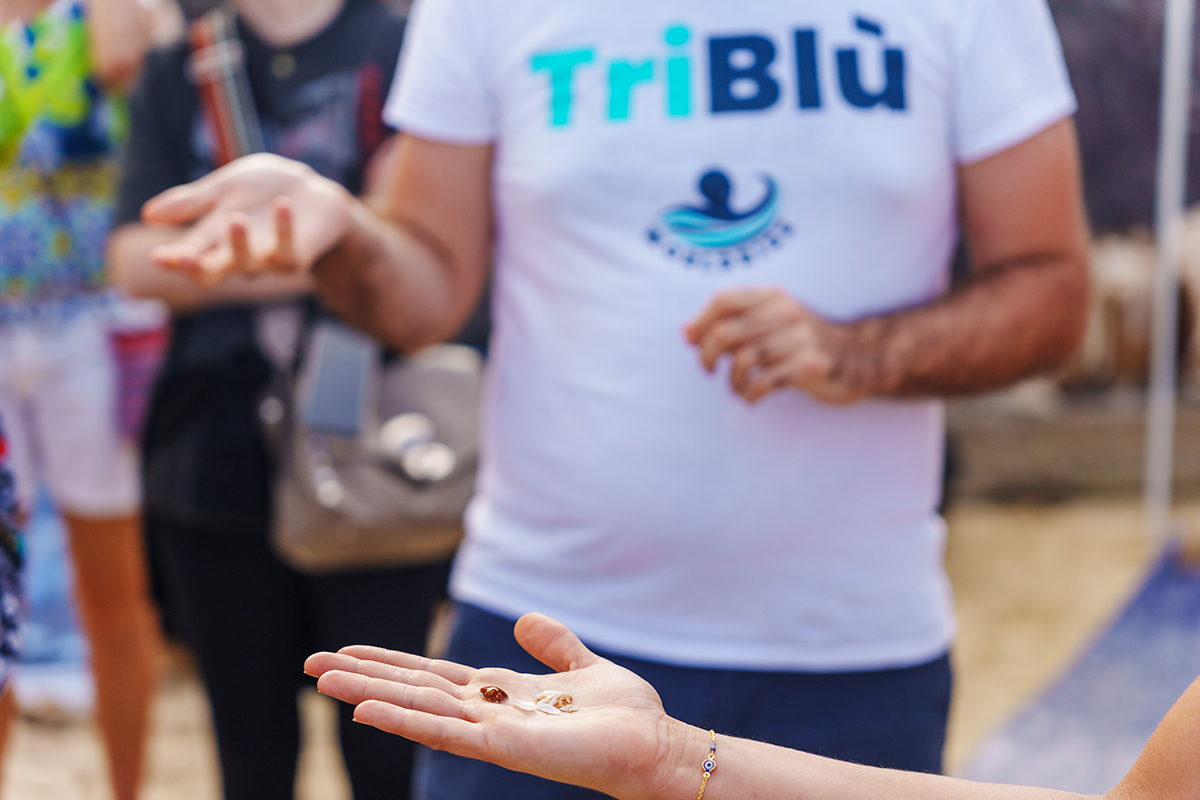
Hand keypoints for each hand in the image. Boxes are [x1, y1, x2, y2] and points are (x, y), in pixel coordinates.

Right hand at [142, 153, 353, 284]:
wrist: (309, 188)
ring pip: (249, 265)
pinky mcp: (296, 256)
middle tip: (185, 257)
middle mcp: (238, 254)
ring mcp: (267, 258)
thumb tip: (147, 216)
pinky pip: (288, 251)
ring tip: (234, 219)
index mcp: (214, 238)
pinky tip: (282, 205)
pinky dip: (284, 228)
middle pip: (212, 273)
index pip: (189, 255)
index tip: (159, 256)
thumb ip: (193, 202)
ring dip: (240, 245)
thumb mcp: (224, 187)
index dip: (173, 260)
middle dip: (198, 268)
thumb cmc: (262, 189)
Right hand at [305, 614, 686, 799]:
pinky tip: (365, 711)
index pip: (432, 675)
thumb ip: (553, 644)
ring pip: (415, 707)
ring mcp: (489, 732)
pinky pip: (443, 730)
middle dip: (362, 677)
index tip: (348, 651)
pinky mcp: (501, 747)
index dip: (390, 662)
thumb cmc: (624, 715)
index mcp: (499, 694)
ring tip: (320, 678)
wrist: (654, 746)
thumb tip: (525, 619)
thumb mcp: (583, 665)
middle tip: (309, 663)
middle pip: (412, 689)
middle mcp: (486, 713)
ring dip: (367, 693)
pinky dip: (403, 720)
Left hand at [684, 288, 885, 403]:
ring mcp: (800, 339)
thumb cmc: (802, 343)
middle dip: (708, 356)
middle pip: (726, 332)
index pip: (723, 300)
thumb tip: (686, 334)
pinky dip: (748, 394)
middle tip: (710, 370)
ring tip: (736, 387)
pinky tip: (751, 397)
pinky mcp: (810, 366)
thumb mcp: (770, 323)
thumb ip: (730, 325)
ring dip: (731, 380)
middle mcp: (786, 313)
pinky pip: (764, 381)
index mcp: (773, 298)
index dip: (700, 323)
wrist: (860, 357)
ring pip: (743, 359)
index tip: (694, 344)